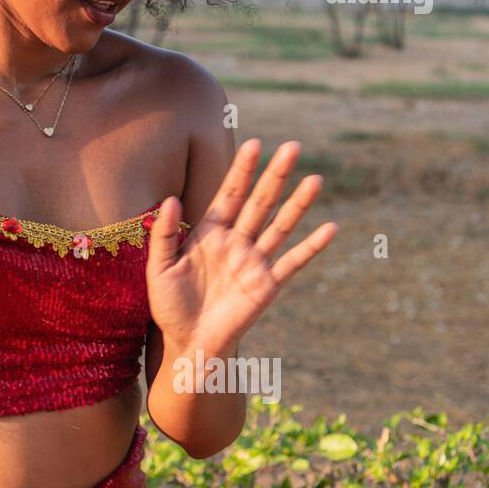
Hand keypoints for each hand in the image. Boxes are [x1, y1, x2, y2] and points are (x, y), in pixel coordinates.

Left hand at [146, 138, 336, 353]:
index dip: (242, 170)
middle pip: (260, 201)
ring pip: (281, 225)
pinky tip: (330, 228)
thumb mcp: (158, 268)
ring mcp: (254, 261)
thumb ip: (163, 235)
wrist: (188, 343)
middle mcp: (236, 242)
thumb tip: (170, 199)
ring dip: (298, 203)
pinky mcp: (268, 284)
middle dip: (275, 175)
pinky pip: (293, 262)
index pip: (230, 194)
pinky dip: (312, 247)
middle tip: (292, 146)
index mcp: (210, 233)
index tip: (254, 144)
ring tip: (315, 179)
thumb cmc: (170, 305)